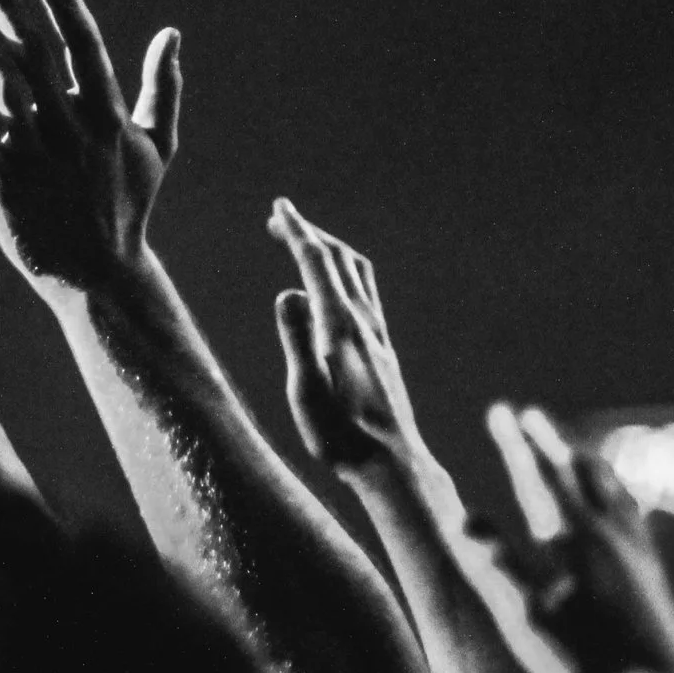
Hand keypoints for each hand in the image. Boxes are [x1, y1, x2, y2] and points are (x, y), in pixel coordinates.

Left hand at [0, 0, 181, 293]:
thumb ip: (162, 89)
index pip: (83, 47)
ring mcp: (36, 157)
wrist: (97, 273)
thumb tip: (170, 34)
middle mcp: (72, 132)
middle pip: (36, 57)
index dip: (61, 5)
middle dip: (9, 10)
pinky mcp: (3, 181)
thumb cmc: (127, 206)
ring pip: (4, 89)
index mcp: (109, 118)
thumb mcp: (157, 148)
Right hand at [268, 199, 425, 471]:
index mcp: (340, 326)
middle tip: (281, 220)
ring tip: (307, 246)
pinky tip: (338, 291)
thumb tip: (287, 293)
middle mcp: (364, 323)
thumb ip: (296, 341)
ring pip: (358, 274)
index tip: (280, 207)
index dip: (297, 231)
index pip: (317, 263)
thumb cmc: (343, 438)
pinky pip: (366, 294)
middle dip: (310, 234)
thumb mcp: (307, 394)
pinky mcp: (383, 352)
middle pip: (339, 259)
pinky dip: (346, 274)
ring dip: (331, 251)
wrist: (393, 465)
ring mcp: (378, 336)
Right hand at [484, 407, 673, 672]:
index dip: (517, 444)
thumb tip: (463, 521)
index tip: (501, 409)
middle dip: (548, 443)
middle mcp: (610, 535)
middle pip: (577, 475)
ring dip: (588, 465)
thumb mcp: (532, 620)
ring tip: (577, 451)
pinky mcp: (652, 575)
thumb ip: (499, 567)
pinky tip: (623, 510)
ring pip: (612, 492)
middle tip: (529, 415)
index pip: (539, 478)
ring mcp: (637, 552)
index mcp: (576, 541)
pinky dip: (618, 498)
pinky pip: (634, 517)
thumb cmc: (588, 664)